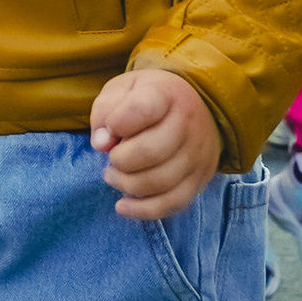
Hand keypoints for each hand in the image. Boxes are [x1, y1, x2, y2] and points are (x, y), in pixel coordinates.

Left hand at [89, 65, 221, 219]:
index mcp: (166, 95)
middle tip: (110, 158)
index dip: (117, 123)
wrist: (195, 105)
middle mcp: (188, 125)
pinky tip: (122, 206)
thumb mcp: (122, 89)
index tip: (110, 127)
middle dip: (119, 160)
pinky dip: (144, 210)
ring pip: (161, 182)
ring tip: (113, 175)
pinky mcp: (200, 179)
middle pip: (151, 152)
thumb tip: (101, 143)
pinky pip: (174, 203)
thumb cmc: (147, 98)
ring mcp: (197, 154)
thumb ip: (105, 111)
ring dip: (127, 184)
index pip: (142, 110)